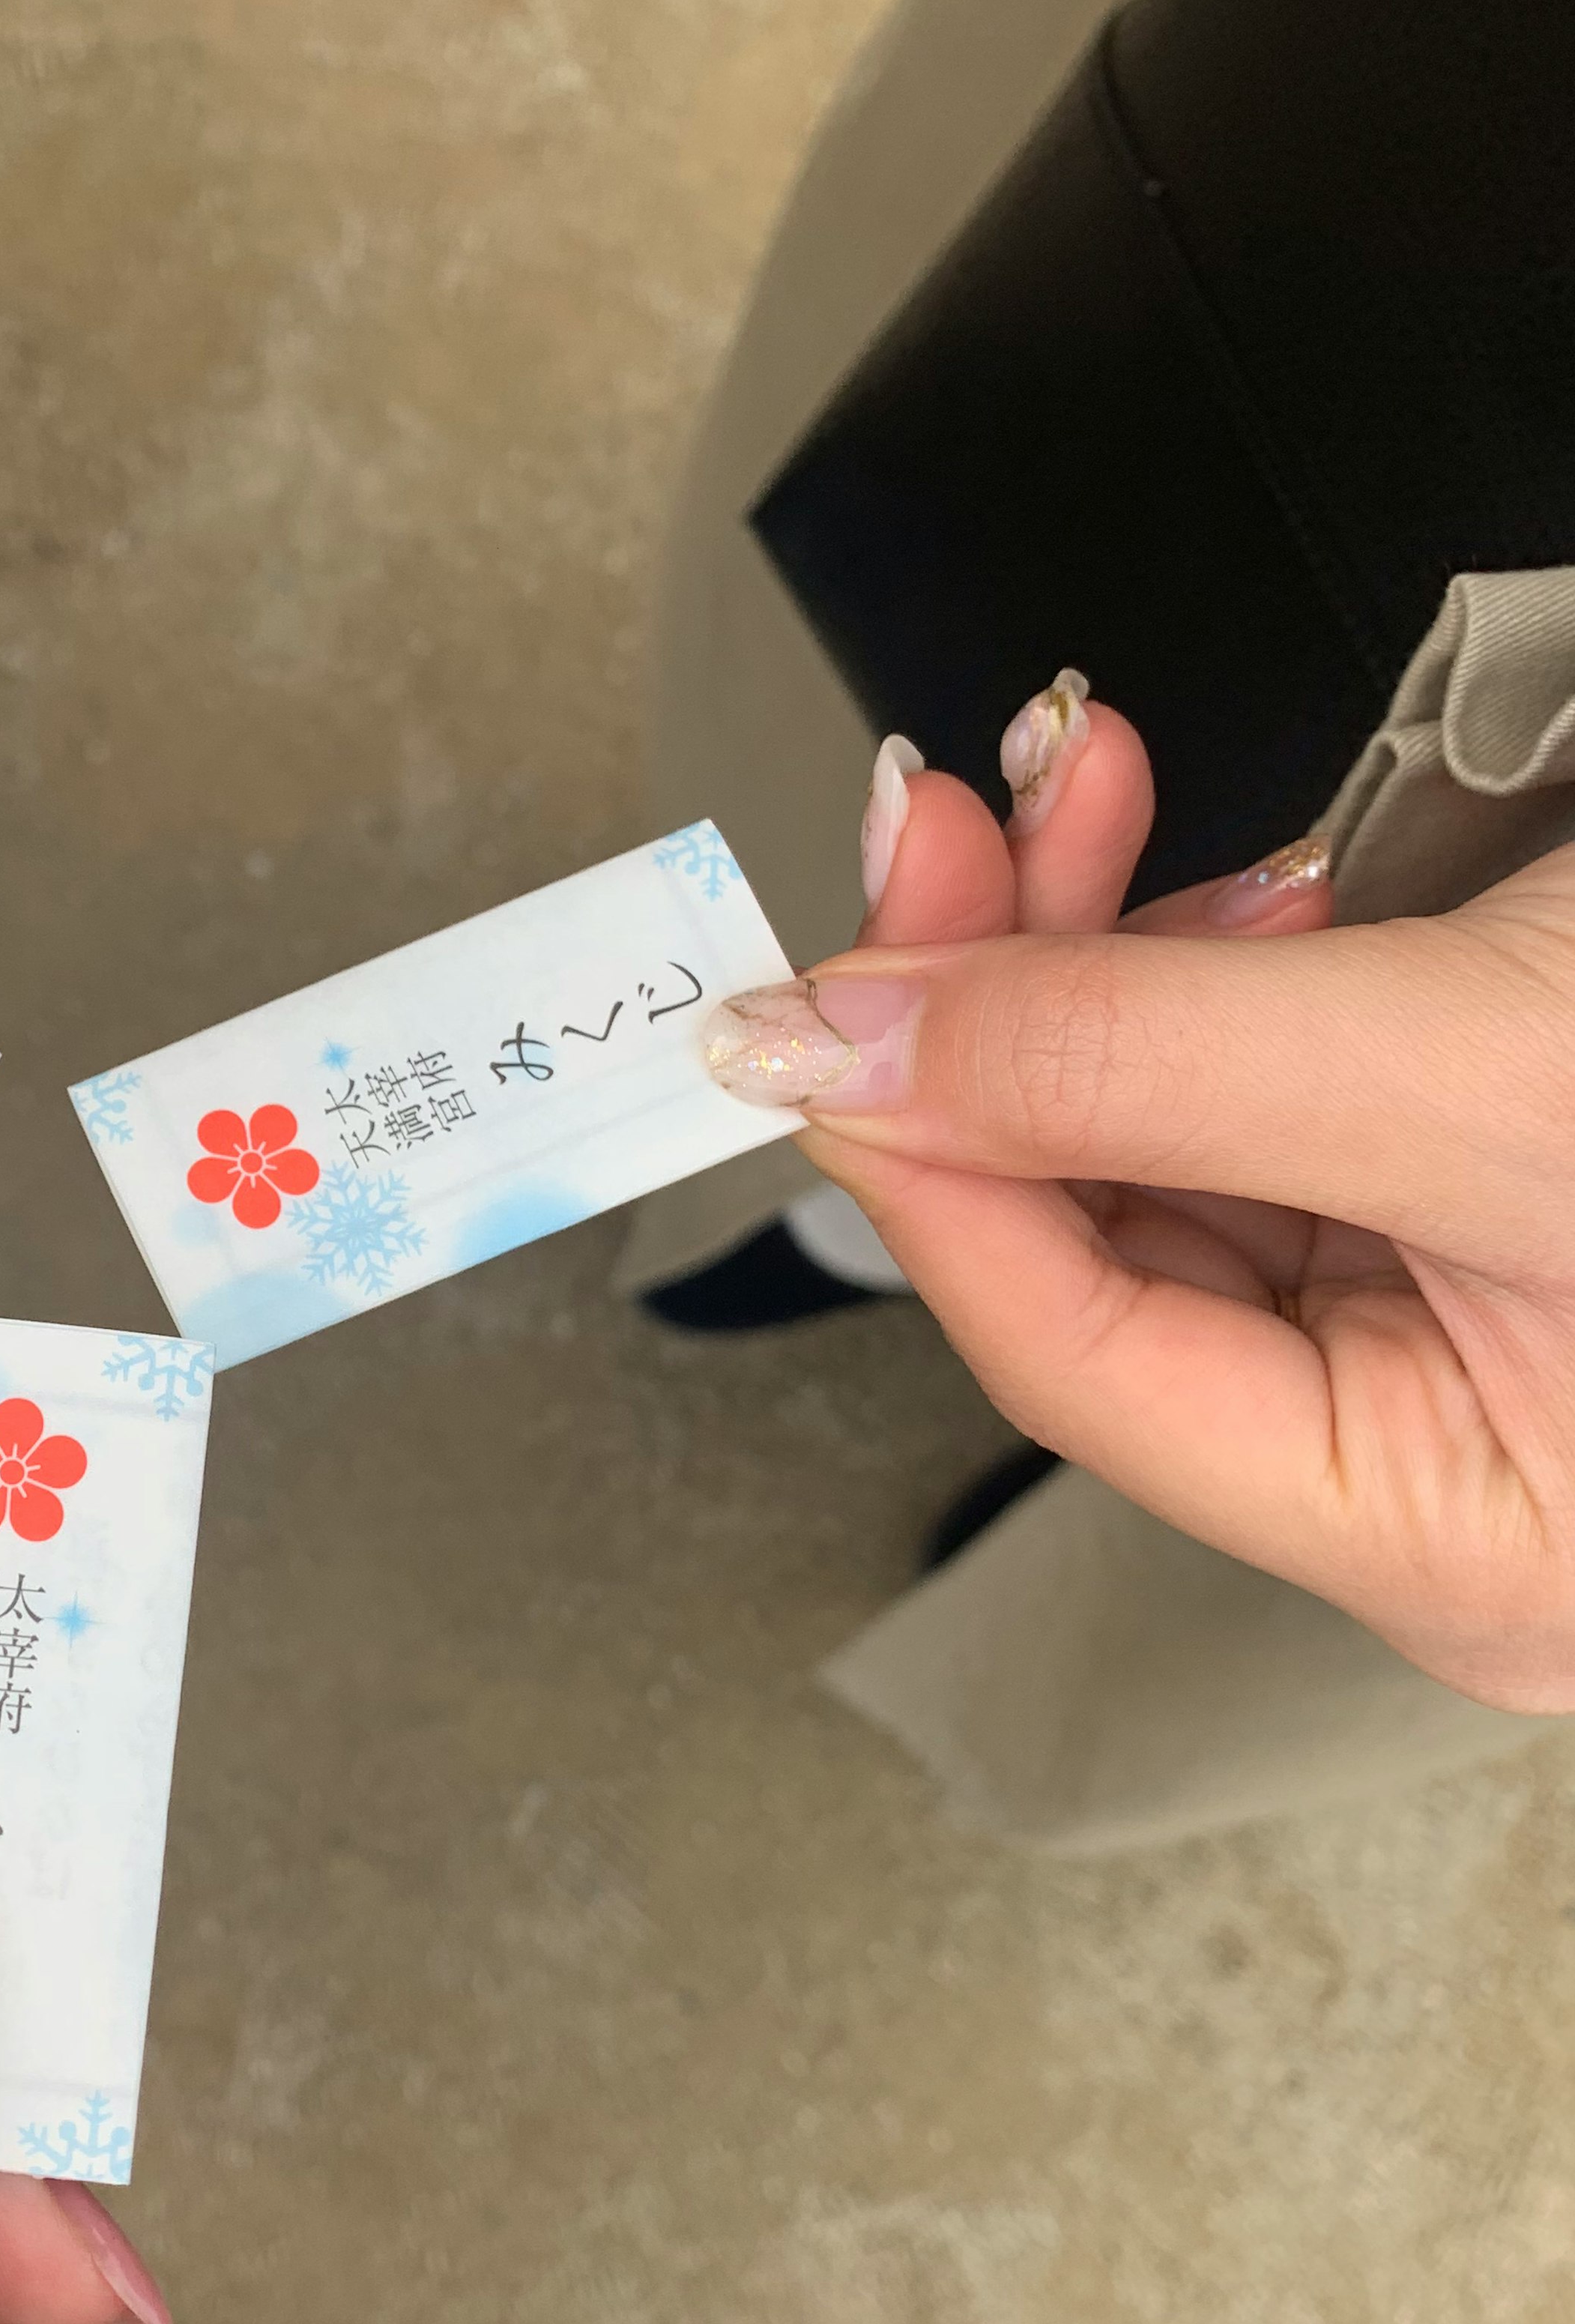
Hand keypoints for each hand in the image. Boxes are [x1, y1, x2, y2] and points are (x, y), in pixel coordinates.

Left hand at [701, 676, 1574, 1711]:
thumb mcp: (1469, 1070)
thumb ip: (1122, 1065)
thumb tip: (824, 1050)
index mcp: (1452, 1531)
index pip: (1075, 1352)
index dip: (926, 1157)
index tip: (817, 986)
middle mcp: (1456, 1462)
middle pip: (1112, 1233)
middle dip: (1014, 1010)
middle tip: (952, 821)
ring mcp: (1489, 1331)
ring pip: (1185, 1145)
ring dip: (1113, 958)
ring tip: (1098, 792)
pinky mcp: (1511, 1195)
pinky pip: (1292, 1093)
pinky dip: (1232, 965)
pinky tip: (1233, 865)